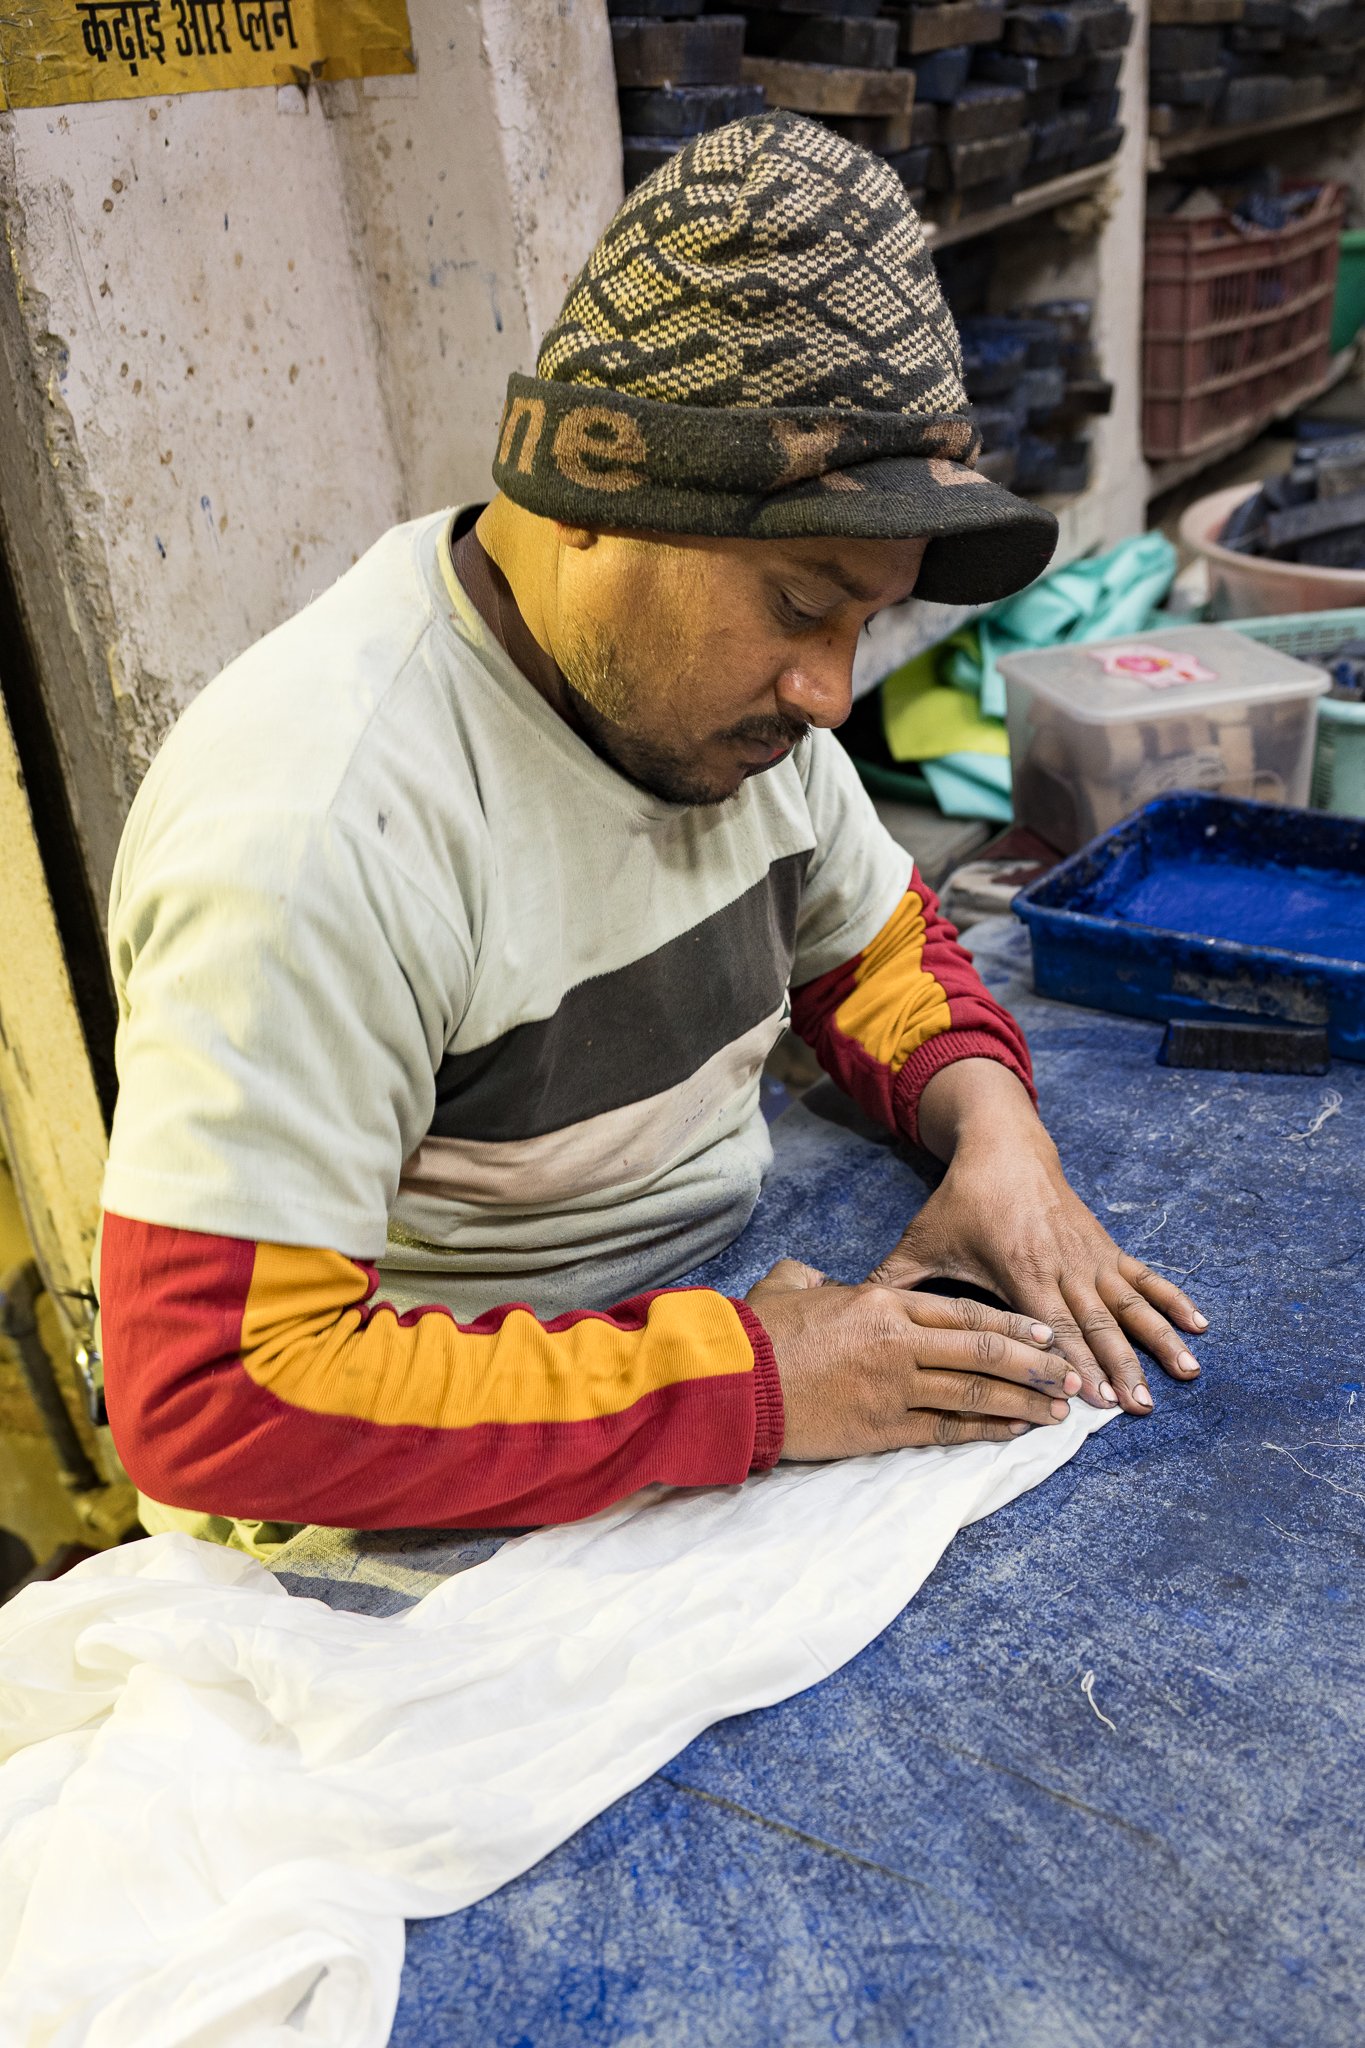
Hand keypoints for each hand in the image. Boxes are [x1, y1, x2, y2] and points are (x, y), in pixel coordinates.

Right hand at [744, 1257, 1084, 1461]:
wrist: (732, 1383)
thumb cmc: (755, 1335)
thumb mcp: (788, 1288)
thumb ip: (813, 1279)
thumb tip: (819, 1281)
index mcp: (882, 1303)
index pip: (965, 1312)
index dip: (1013, 1324)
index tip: (1045, 1334)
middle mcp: (900, 1342)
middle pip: (985, 1349)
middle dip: (1036, 1363)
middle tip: (1070, 1375)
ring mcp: (895, 1388)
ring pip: (977, 1391)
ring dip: (1024, 1400)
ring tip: (1059, 1409)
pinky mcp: (883, 1428)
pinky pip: (949, 1429)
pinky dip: (987, 1430)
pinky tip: (1015, 1431)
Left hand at [874, 1061, 1207, 1416]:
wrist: (1005, 1145)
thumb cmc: (961, 1199)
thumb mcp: (924, 1239)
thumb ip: (894, 1281)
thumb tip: (853, 1315)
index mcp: (1019, 1268)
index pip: (1048, 1324)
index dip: (1070, 1360)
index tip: (1091, 1399)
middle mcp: (1062, 1265)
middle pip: (1095, 1323)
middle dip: (1120, 1366)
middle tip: (1140, 1407)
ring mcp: (1089, 1256)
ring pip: (1128, 1305)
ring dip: (1157, 1340)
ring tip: (1188, 1374)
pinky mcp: (1105, 1247)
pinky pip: (1145, 1277)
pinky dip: (1172, 1301)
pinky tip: (1200, 1327)